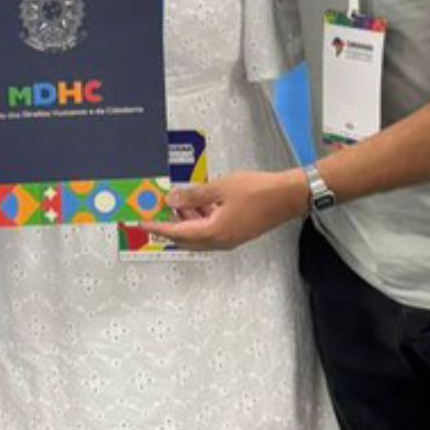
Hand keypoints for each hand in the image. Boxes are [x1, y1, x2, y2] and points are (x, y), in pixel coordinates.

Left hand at [139, 170, 307, 251]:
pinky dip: (199, 217)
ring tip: (176, 200)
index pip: (177, 232)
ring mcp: (229, 238)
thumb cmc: (258, 191)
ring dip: (185, 219)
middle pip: (185, 238)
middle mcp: (220, 241)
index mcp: (214, 232)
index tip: (141, 222)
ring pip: (198, 233)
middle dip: (169, 225)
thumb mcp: (220, 188)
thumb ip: (194, 195)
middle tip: (155, 212)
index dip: (157, 226)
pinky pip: (210, 229)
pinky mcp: (236, 232)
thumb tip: (171, 198)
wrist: (288, 197)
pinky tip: (198, 201)